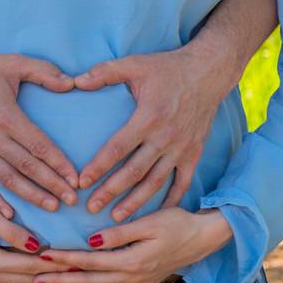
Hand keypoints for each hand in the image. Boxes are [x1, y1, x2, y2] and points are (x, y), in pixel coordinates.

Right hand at [0, 49, 79, 213]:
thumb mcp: (13, 62)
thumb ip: (44, 71)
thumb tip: (71, 82)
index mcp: (5, 116)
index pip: (39, 146)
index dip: (59, 164)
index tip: (76, 178)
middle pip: (27, 166)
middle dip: (52, 185)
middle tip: (73, 199)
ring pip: (8, 178)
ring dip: (31, 195)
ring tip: (52, 206)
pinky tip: (11, 213)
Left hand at [32, 207, 233, 282]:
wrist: (201, 239)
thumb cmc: (175, 224)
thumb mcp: (149, 222)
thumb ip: (119, 233)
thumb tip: (91, 240)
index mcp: (132, 261)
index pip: (90, 262)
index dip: (65, 260)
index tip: (43, 256)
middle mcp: (132, 278)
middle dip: (59, 282)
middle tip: (34, 278)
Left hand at [72, 46, 230, 218]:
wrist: (207, 73)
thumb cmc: (166, 68)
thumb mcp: (133, 64)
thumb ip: (103, 72)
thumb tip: (75, 81)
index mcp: (147, 118)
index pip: (117, 148)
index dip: (99, 166)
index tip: (81, 182)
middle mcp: (165, 138)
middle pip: (134, 172)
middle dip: (111, 192)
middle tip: (91, 208)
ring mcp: (181, 148)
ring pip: (156, 182)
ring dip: (136, 201)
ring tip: (117, 218)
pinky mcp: (194, 153)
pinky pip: (183, 182)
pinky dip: (171, 199)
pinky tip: (157, 213)